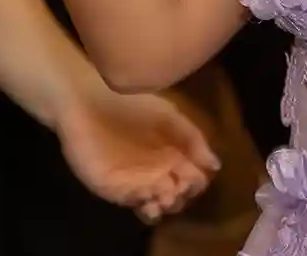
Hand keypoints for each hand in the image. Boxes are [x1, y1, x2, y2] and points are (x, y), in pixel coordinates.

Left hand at [58, 85, 220, 222]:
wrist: (90, 100)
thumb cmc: (132, 103)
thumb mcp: (170, 117)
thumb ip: (193, 139)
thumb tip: (215, 166)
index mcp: (172, 156)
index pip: (192, 180)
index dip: (196, 184)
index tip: (195, 179)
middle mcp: (155, 172)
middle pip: (175, 197)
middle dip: (180, 198)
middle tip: (177, 189)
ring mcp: (133, 182)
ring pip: (155, 205)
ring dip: (163, 206)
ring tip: (163, 196)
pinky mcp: (111, 187)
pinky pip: (131, 202)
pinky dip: (143, 203)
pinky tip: (148, 195)